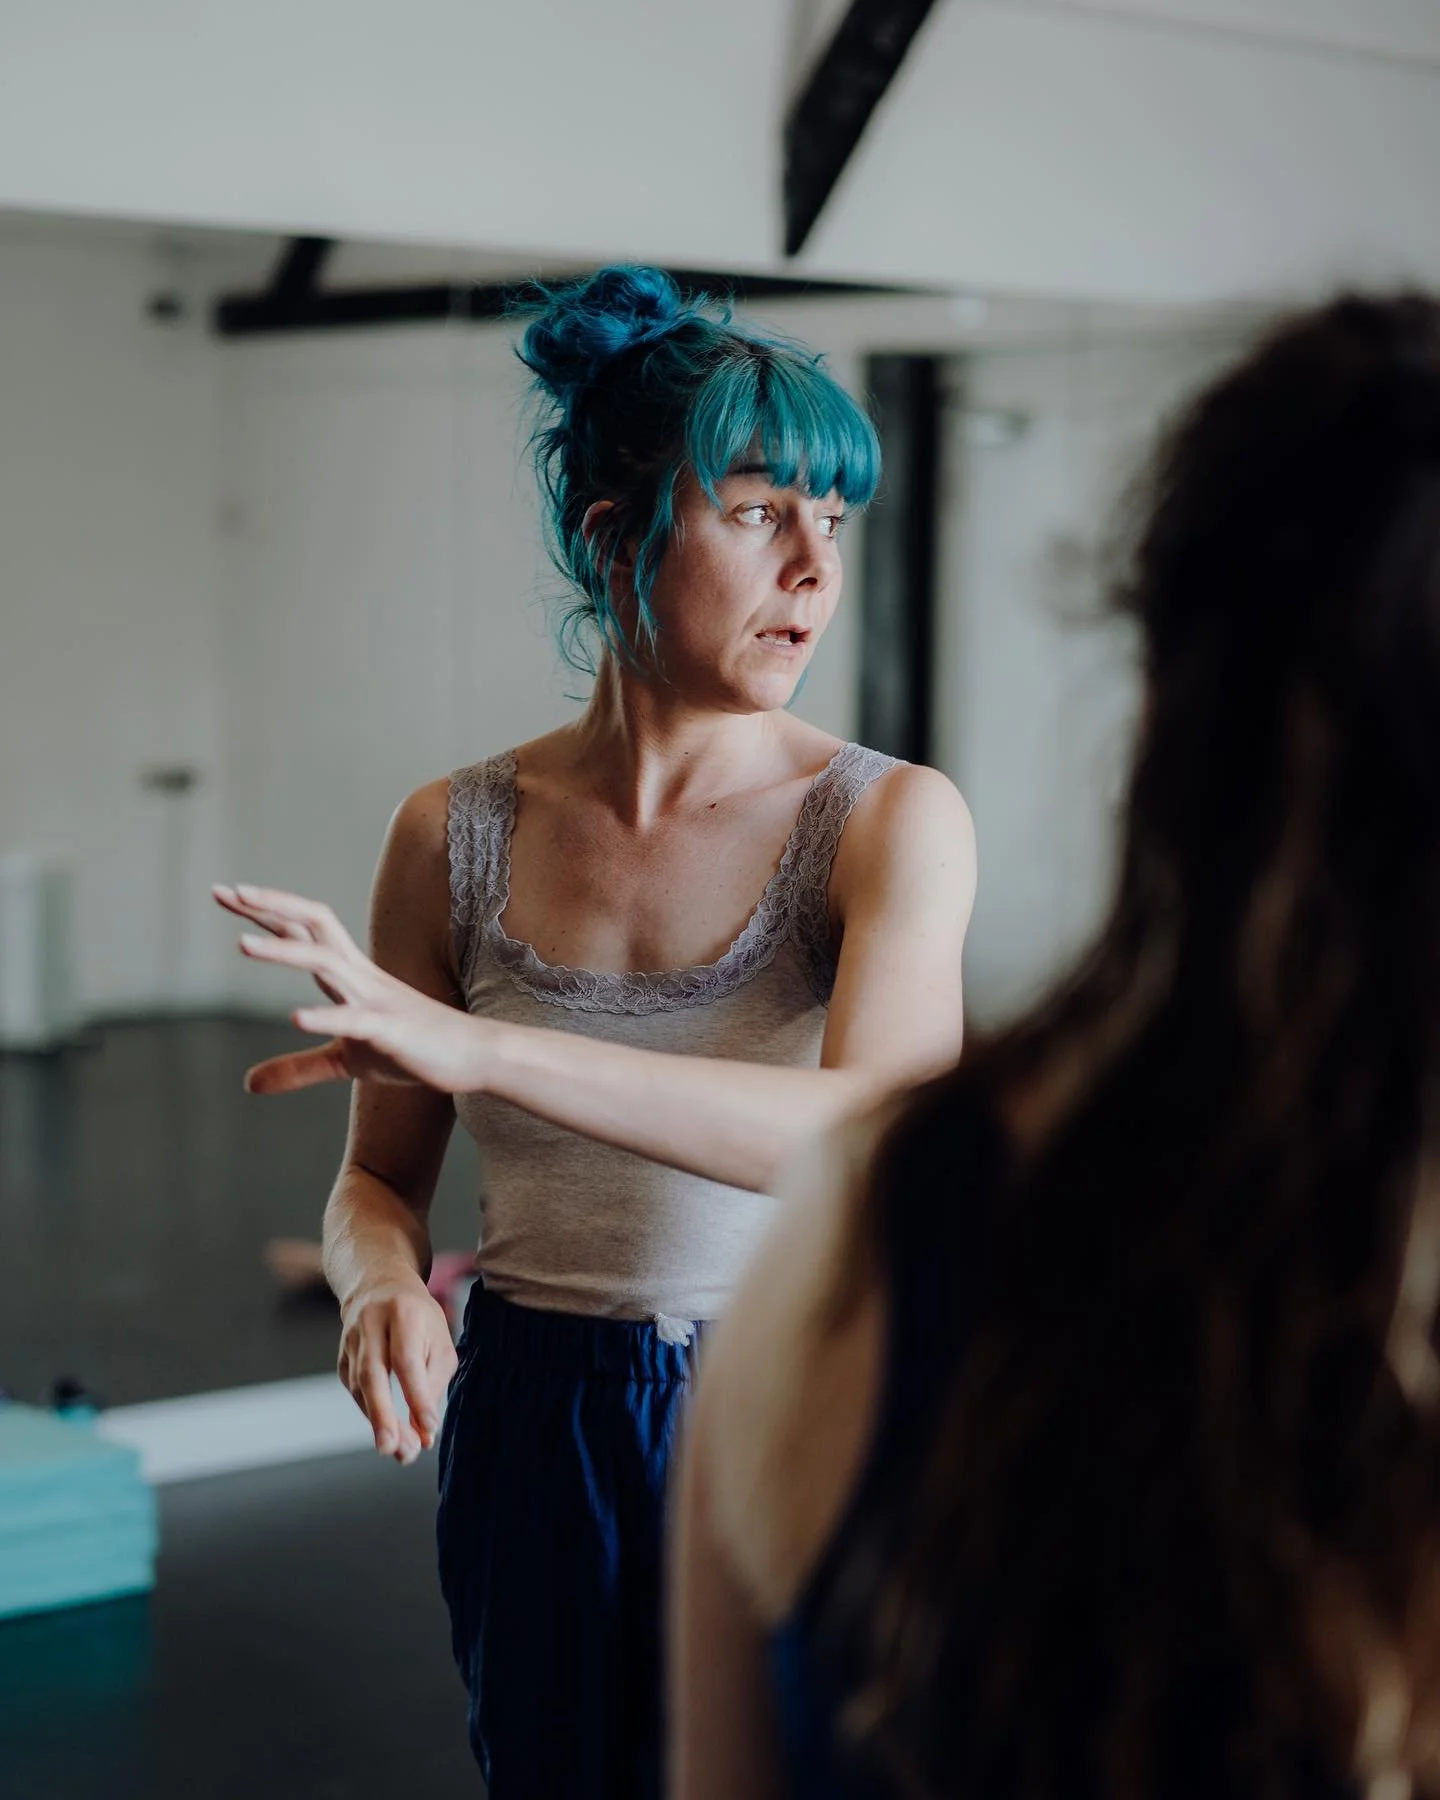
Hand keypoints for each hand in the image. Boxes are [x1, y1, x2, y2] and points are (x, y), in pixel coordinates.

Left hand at [213, 883, 491, 1094]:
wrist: (470, 1056)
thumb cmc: (410, 1050)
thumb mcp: (346, 1061)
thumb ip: (296, 1068)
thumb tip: (248, 1084)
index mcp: (348, 975)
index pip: (302, 930)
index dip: (266, 911)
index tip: (227, 894)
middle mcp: (359, 975)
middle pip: (313, 923)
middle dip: (270, 905)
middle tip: (226, 892)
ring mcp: (376, 999)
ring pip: (326, 961)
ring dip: (284, 951)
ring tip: (241, 944)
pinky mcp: (391, 1030)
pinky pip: (355, 1018)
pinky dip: (325, 1016)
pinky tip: (295, 1017)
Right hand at [337, 1269, 458, 1464]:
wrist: (378, 1285)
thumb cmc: (418, 1317)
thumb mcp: (439, 1339)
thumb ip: (434, 1383)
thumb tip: (424, 1430)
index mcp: (403, 1313)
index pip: (407, 1360)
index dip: (417, 1396)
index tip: (429, 1427)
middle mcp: (370, 1324)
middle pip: (372, 1373)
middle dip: (382, 1415)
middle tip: (391, 1449)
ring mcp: (350, 1340)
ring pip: (360, 1387)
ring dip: (378, 1422)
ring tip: (399, 1451)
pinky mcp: (341, 1357)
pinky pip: (355, 1390)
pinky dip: (371, 1413)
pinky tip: (387, 1428)